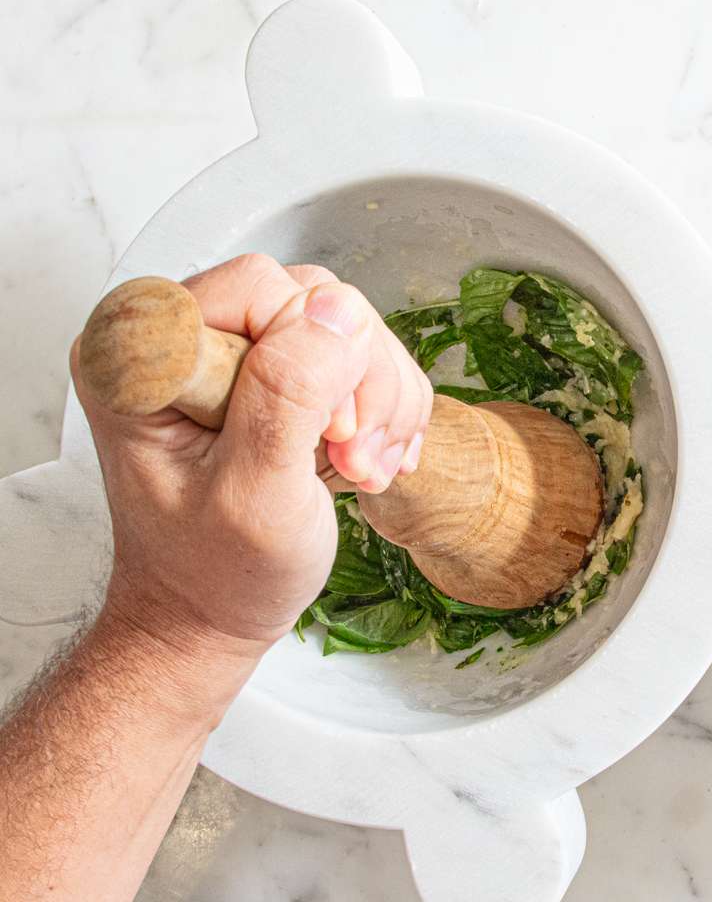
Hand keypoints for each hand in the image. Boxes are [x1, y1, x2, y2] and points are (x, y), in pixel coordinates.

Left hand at [73, 253, 432, 655]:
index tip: (323, 437)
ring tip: (360, 467)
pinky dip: (381, 406)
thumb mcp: (257, 494)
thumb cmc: (214, 572)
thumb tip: (337, 313)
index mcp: (139, 355)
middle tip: (350, 458)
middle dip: (357, 383)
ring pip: (345, 322)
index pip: (260, 288)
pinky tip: (366, 457)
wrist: (212, 612)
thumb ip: (289, 395)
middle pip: (312, 299)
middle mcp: (178, 335)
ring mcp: (227, 347)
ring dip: (377, 400)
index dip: (314, 356)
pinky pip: (355, 349)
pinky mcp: (267, 364)